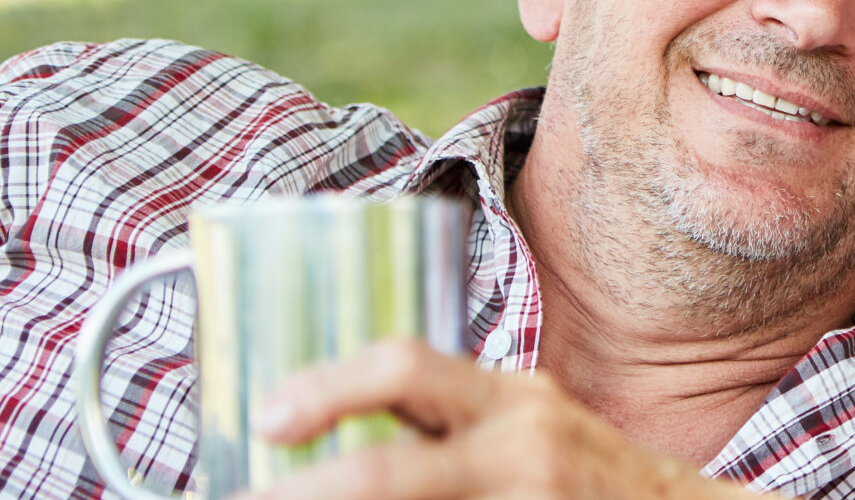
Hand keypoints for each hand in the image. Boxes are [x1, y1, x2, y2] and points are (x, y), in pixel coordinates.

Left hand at [239, 338, 743, 499]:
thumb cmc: (588, 478)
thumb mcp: (528, 424)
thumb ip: (450, 423)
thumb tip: (330, 428)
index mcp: (511, 402)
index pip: (404, 368)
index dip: (325, 390)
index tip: (266, 418)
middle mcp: (521, 450)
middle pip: (384, 475)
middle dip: (297, 496)